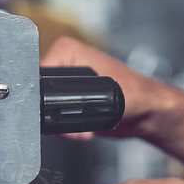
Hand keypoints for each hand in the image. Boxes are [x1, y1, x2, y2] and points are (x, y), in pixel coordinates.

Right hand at [41, 36, 175, 141]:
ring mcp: (66, 84)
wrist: (147, 114)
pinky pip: (57, 118)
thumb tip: (52, 106)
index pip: (36, 73)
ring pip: (46, 109)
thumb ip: (73, 96)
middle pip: (39, 93)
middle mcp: (65, 65)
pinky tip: (85, 132)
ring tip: (82, 131)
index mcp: (68, 51)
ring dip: (62, 126)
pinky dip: (68, 130)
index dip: (40, 97)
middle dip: (53, 115)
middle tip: (70, 128)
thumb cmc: (135, 94)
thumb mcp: (100, 92)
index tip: (51, 112)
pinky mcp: (71, 101)